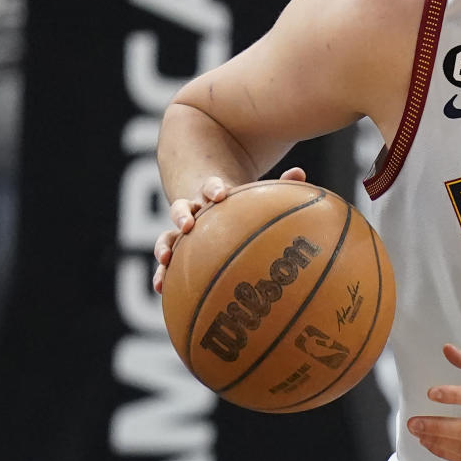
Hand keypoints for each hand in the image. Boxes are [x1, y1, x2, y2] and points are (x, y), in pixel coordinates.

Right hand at [152, 166, 306, 292]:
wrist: (215, 207)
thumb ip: (278, 186)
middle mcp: (194, 211)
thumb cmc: (243, 205)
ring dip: (164, 245)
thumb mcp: (257, 195)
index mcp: (213, 196)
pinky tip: (161, 288)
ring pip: (168, 236)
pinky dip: (162, 273)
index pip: (211, 187)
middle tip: (187, 223)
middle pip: (181, 208)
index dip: (214, 189)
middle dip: (182, 214)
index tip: (221, 194)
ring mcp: (183, 232)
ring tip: (166, 257)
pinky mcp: (178, 251)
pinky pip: (167, 263)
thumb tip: (299, 172)